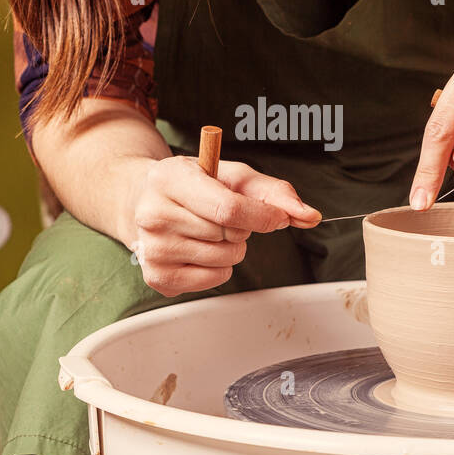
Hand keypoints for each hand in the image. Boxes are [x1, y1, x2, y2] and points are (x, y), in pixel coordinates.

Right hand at [128, 156, 319, 295]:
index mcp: (169, 179)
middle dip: (241, 227)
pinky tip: (199, 249)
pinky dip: (219, 267)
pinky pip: (214, 279)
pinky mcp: (158, 278)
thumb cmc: (194, 184)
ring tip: (208, 231)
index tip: (278, 217)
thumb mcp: (230, 175)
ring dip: (230, 248)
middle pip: (230, 235)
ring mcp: (152, 250)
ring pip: (225, 259)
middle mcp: (153, 215)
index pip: (228, 209)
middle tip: (222, 215)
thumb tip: (309, 215)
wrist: (144, 200)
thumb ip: (272, 192)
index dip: (262, 216)